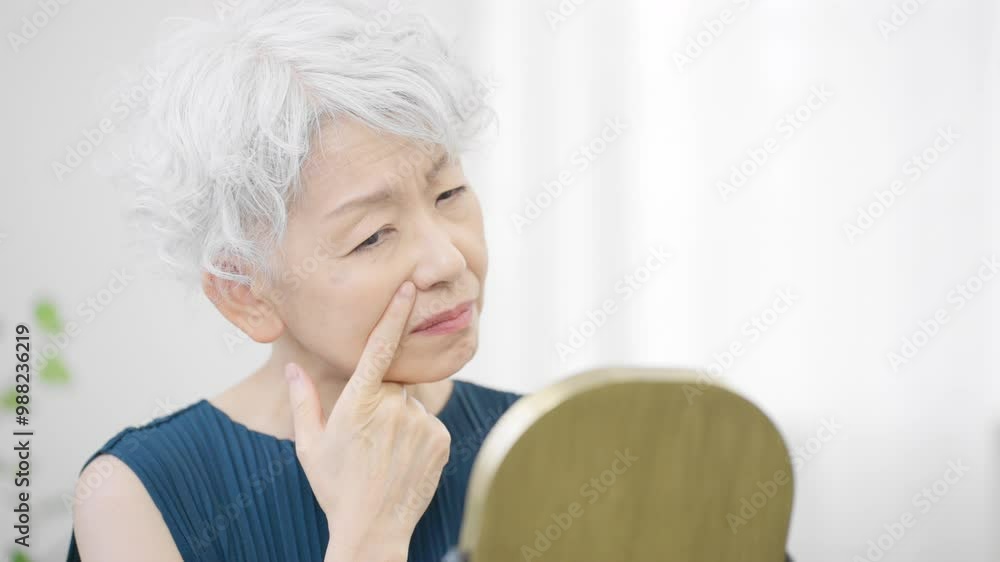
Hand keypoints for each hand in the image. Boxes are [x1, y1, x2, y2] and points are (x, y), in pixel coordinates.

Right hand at [284, 280, 451, 559]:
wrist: (373, 529)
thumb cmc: (335, 487)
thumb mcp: (310, 445)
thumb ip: (303, 400)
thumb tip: (291, 367)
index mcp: (359, 402)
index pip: (380, 347)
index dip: (395, 314)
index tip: (408, 288)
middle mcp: (393, 407)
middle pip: (393, 384)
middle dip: (383, 400)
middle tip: (370, 438)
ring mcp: (421, 423)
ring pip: (412, 405)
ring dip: (401, 421)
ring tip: (386, 455)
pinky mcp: (440, 438)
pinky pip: (429, 424)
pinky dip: (419, 437)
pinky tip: (404, 462)